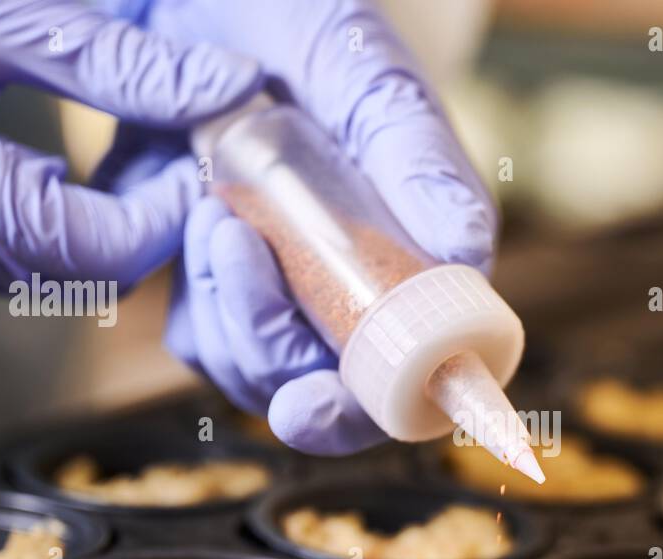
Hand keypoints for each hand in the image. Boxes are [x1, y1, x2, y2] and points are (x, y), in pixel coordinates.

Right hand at [0, 0, 260, 289]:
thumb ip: (120, 65)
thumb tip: (227, 87)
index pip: (114, 253)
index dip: (177, 211)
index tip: (209, 154)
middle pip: (84, 272)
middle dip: (144, 217)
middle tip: (174, 147)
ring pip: (45, 267)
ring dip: (98, 217)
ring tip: (122, 146)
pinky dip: (45, 213)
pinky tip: (52, 156)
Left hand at [95, 0, 496, 454]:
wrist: (211, 5)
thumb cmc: (298, 19)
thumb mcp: (359, 68)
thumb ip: (415, 150)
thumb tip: (466, 248)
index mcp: (416, 260)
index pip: (407, 382)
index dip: (360, 414)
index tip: (308, 406)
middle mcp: (358, 294)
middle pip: (319, 394)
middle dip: (268, 346)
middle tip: (236, 243)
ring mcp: (291, 298)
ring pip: (256, 374)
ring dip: (225, 306)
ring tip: (216, 205)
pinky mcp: (227, 289)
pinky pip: (204, 338)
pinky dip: (196, 293)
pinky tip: (196, 212)